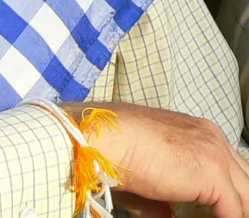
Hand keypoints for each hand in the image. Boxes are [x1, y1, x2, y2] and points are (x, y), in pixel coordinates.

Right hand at [63, 102, 248, 217]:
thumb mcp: (146, 174)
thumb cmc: (113, 150)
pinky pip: (235, 212)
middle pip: (245, 180)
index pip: (230, 166)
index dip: (229, 195)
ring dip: (236, 212)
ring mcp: (216, 154)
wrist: (104, 138)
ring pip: (245, 196)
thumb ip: (165, 198)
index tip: (215, 211)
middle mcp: (211, 136)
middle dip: (239, 203)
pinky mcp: (214, 175)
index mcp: (197, 129)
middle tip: (222, 216)